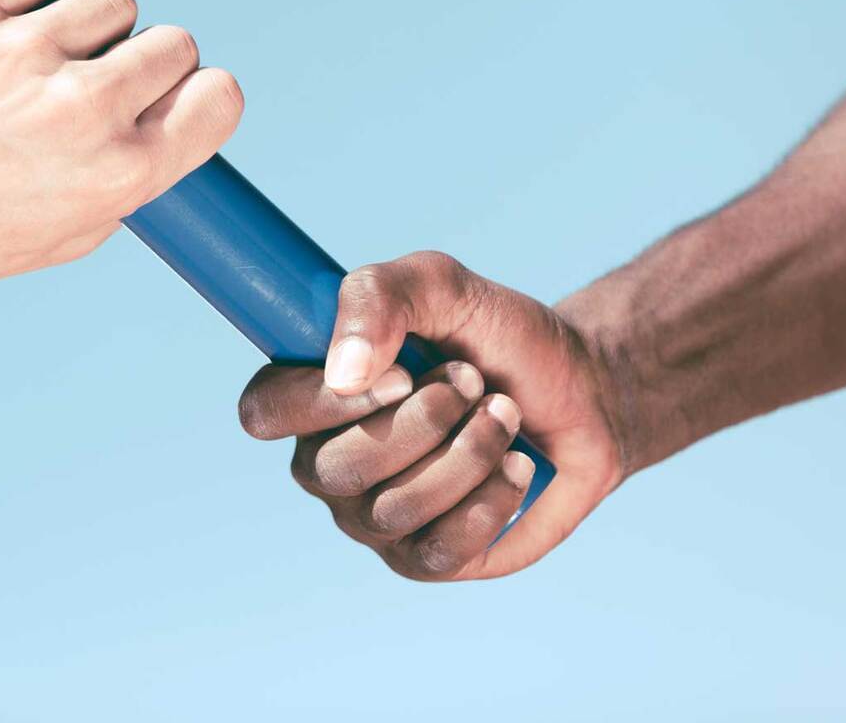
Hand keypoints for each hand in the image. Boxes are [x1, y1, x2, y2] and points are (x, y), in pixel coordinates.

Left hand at [0, 0, 242, 291]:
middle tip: (97, 82)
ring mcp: (24, 54)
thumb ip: (125, 185)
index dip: (200, 96)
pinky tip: (16, 16)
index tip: (172, 99)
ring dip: (90, 23)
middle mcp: (80, 111)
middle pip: (174, 43)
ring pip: (113, 1)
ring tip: (40, 56)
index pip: (218, 98)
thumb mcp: (60, 239)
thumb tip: (167, 124)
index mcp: (115, 176)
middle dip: (146, 61)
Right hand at [238, 251, 626, 579]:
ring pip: (395, 509)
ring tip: (504, 416)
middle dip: (425, 421)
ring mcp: (373, 517)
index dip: (323, 401)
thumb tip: (343, 371)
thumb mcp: (443, 285)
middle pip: (337, 468)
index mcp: (313, 394)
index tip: (401, 373)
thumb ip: (380, 299)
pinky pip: (437, 551)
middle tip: (474, 382)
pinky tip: (517, 467)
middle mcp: (329, 462)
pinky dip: (490, 501)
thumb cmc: (498, 337)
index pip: (263, 411)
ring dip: (469, 453)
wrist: (582, 391)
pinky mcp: (426, 559)